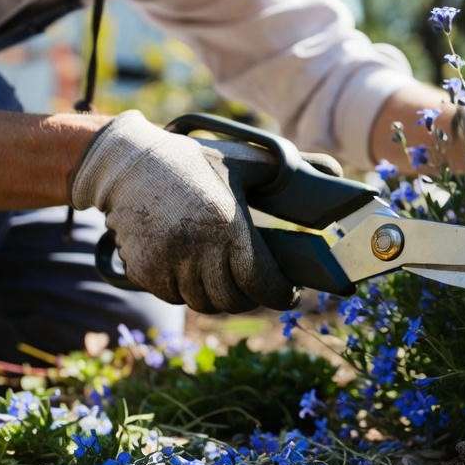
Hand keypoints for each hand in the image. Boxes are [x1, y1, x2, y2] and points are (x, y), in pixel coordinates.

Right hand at [70, 111, 297, 312]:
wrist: (128, 164)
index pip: (262, 283)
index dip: (282, 294)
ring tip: (226, 277)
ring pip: (203, 303)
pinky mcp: (143, 270)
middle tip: (257, 284)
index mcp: (228, 226)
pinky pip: (173, 296)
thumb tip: (336, 169)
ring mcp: (167, 262)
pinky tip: (194, 271)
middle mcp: (197, 249)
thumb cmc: (195, 161)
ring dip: (218, 295)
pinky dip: (186, 291)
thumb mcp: (245, 161)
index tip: (290, 294)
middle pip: (234, 300)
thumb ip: (291, 169)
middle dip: (251, 296)